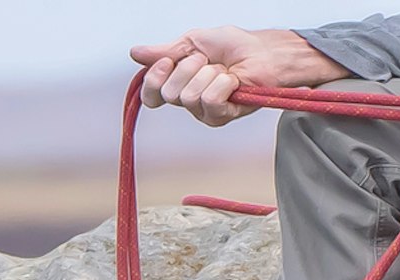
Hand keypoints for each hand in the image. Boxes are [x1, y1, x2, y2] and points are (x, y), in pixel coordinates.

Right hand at [128, 26, 347, 124]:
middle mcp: (187, 101)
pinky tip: (233, 81)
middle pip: (168, 93)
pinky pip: (209, 100)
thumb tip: (135, 53)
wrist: (264, 52)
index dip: (155, 77)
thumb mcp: (193, 42)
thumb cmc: (235, 46)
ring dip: (208, 74)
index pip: (151, 94)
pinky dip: (223, 83)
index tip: (169, 60)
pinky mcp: (220, 117)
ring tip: (223, 70)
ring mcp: (202, 112)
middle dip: (189, 68)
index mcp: (177, 83)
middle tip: (208, 62)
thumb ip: (164, 51)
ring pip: (187, 96)